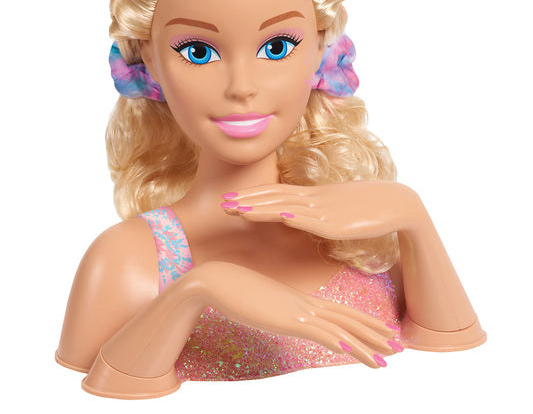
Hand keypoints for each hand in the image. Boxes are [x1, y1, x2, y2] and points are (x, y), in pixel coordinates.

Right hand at [191, 261, 398, 367]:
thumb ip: (274, 310)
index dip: (362, 322)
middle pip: (347, 318)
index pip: (338, 311)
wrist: (215, 281)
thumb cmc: (233, 290)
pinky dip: (346, 344)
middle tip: (398, 344)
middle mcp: (304, 304)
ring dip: (368, 344)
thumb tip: (281, 317)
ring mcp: (298, 311)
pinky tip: (361, 353)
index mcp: (299, 300)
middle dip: (374, 333)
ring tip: (390, 356)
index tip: (380, 331)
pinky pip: (324, 335)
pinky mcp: (288, 320)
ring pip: (342, 329)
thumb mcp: (260, 302)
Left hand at [221, 180, 422, 239]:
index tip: (231, 199)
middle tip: (222, 204)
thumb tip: (296, 218)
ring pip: (287, 206)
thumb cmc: (366, 206)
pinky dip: (295, 216)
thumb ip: (315, 212)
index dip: (253, 196)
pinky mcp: (338, 223)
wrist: (398, 203)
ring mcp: (325, 210)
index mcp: (312, 196)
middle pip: (274, 197)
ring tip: (237, 209)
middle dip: (247, 201)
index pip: (276, 193)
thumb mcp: (334, 208)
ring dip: (260, 207)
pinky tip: (279, 216)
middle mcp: (314, 200)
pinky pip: (313, 219)